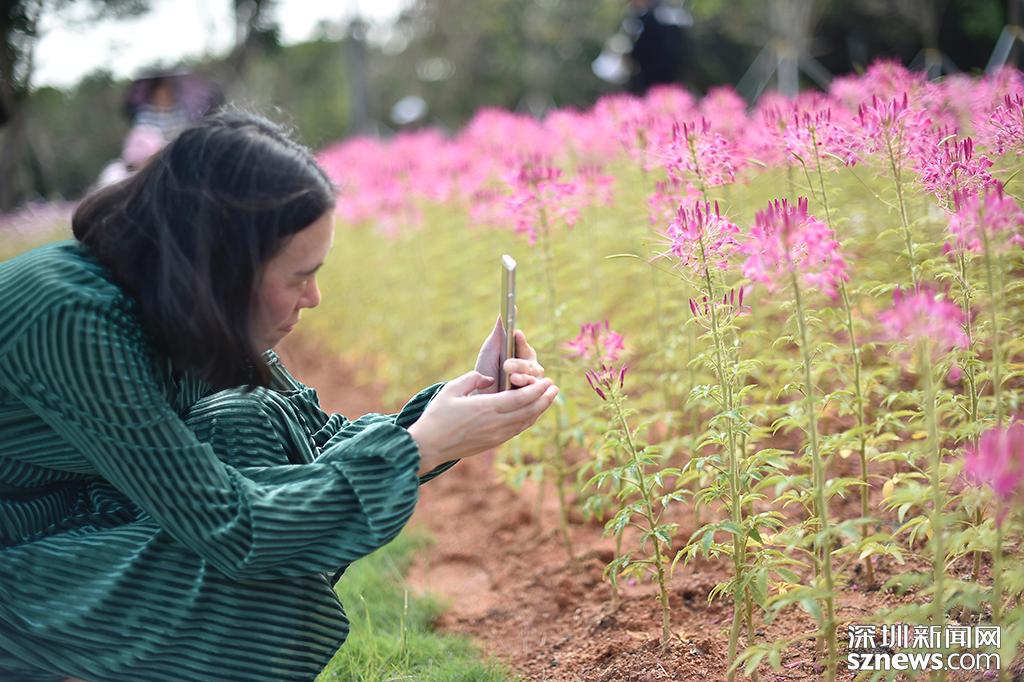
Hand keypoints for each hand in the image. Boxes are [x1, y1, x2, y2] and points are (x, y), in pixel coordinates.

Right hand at [408, 370, 558, 472]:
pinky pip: (516, 430)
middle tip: (555, 388)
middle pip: (529, 411)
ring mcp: (496, 436)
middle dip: (545, 399)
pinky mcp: (493, 443)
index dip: (537, 390)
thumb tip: (489, 378)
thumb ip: (472, 379)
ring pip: (525, 422)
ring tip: (548, 399)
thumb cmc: (437, 416)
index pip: (520, 398)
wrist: (428, 446)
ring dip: (539, 410)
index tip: (547, 380)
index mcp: (486, 408)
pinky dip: (528, 420)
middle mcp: (495, 423)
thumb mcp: (451, 390)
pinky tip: (531, 413)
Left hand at [473, 315, 544, 393]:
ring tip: (512, 378)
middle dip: (519, 364)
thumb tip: (507, 308)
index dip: (521, 342)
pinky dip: (529, 392)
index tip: (516, 334)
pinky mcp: (532, 399)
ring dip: (523, 378)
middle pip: (530, 364)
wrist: (480, 397)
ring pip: (534, 379)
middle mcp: (530, 368)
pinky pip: (535, 395)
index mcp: (521, 354)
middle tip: (507, 365)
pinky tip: (523, 390)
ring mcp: (532, 385)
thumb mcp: (491, 349)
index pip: (525, 346)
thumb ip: (501, 331)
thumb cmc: (486, 370)